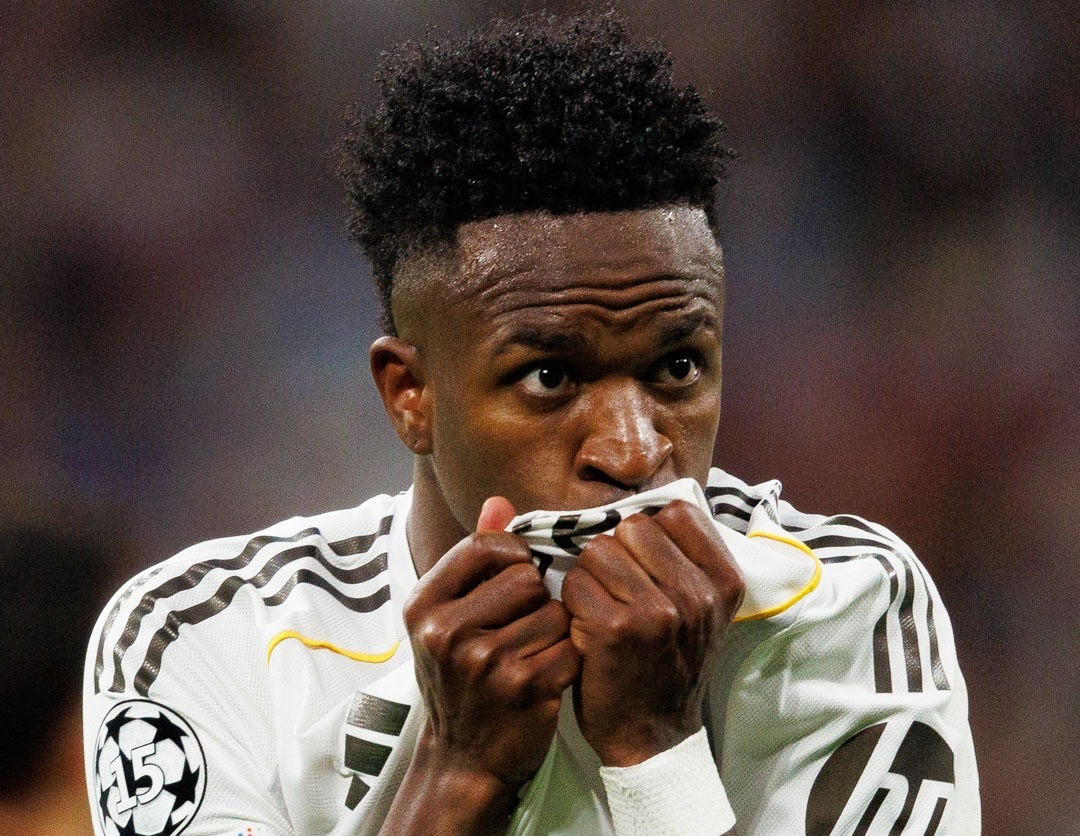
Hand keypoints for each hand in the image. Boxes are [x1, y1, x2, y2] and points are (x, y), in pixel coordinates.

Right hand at [404, 497, 579, 790]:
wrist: (462, 760)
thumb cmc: (460, 678)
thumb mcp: (450, 616)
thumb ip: (475, 556)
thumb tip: (499, 501)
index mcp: (424, 606)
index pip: (487, 546)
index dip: (515, 554)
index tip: (519, 575)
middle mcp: (447, 631)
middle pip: (527, 577)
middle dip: (537, 598)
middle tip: (523, 627)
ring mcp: (485, 662)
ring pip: (554, 612)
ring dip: (555, 632)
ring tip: (532, 655)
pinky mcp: (524, 687)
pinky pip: (570, 646)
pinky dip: (568, 660)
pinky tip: (547, 677)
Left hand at [561, 499, 743, 765]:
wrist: (653, 735)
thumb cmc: (668, 662)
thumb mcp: (700, 610)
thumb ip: (685, 557)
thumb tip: (649, 504)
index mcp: (724, 582)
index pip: (676, 512)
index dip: (650, 533)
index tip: (647, 565)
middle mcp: (697, 594)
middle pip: (631, 527)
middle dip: (616, 553)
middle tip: (620, 593)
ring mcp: (657, 612)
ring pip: (598, 551)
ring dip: (590, 578)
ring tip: (603, 610)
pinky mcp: (616, 630)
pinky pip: (575, 583)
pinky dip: (572, 604)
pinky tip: (587, 631)